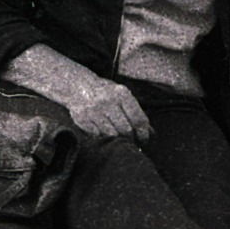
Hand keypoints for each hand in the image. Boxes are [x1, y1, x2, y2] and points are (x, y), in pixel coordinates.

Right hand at [2, 45, 153, 142]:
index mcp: (121, 94)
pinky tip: (104, 134)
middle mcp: (108, 102)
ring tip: (119, 139)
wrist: (78, 86)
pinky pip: (98, 136)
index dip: (143, 133)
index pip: (138, 119)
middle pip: (126, 130)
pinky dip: (103, 138)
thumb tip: (151, 133)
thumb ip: (136, 112)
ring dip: (117, 140)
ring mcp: (94, 111)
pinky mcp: (83, 119)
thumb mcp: (122, 96)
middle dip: (131, 139)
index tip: (144, 139)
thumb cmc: (105, 93)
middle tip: (132, 141)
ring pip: (112, 135)